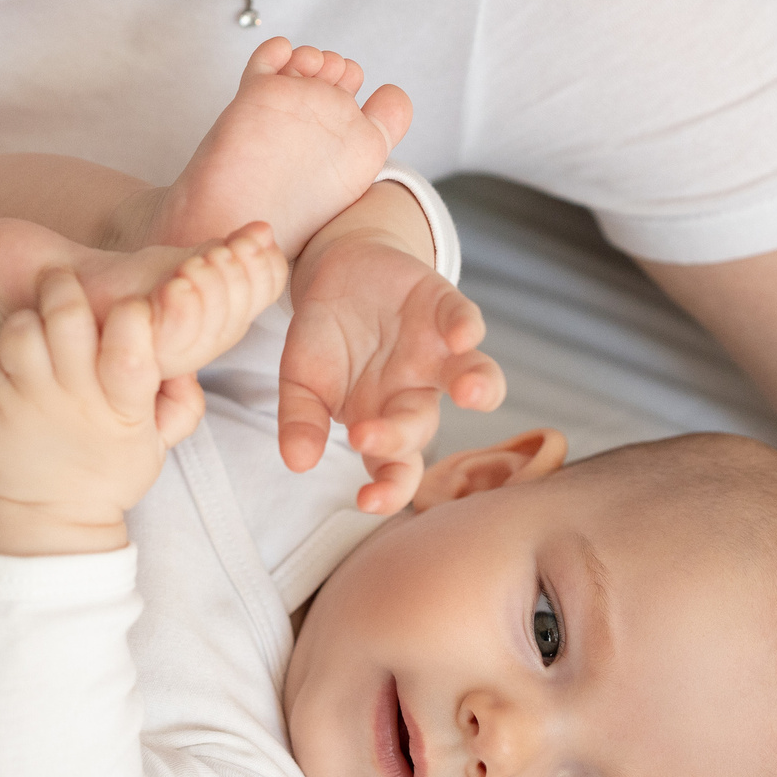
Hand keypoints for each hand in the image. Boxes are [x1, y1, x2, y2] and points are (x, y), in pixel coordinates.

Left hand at [0, 269, 174, 554]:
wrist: (48, 518)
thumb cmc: (108, 473)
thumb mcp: (155, 445)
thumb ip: (179, 400)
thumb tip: (185, 359)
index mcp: (123, 406)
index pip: (132, 350)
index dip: (132, 317)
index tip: (130, 308)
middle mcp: (76, 398)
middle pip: (67, 321)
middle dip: (64, 289)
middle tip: (62, 283)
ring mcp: (29, 400)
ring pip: (20, 333)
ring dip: (23, 316)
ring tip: (30, 321)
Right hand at [280, 227, 503, 513]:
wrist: (339, 276)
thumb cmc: (323, 341)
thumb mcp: (300, 382)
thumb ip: (301, 420)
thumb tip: (297, 462)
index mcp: (382, 421)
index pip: (394, 467)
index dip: (389, 489)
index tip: (368, 500)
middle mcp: (417, 393)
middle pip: (422, 426)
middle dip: (398, 436)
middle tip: (365, 437)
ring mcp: (437, 352)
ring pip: (473, 375)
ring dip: (479, 386)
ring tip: (469, 393)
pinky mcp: (445, 307)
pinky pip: (464, 319)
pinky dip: (465, 327)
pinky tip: (460, 335)